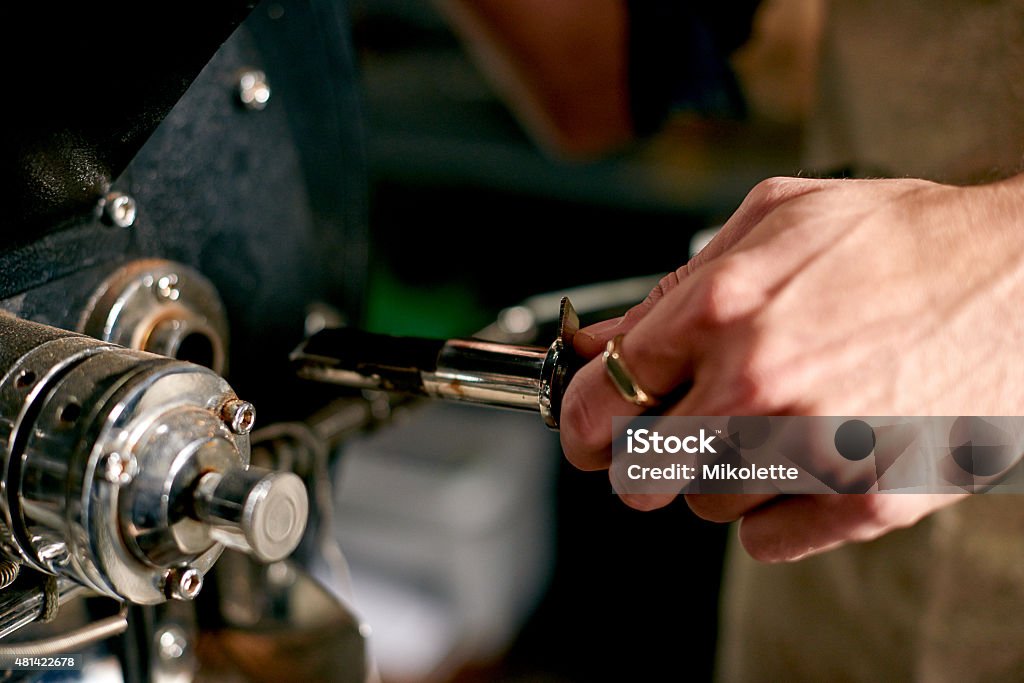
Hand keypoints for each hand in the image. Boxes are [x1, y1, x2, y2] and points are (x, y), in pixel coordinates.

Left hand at [559, 174, 1023, 560]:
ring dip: (720, 473)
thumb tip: (595, 343)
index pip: (599, 397)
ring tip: (773, 421)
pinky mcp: (866, 500)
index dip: (581, 417)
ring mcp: (814, 450)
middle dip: (641, 456)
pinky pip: (766, 541)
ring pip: (704, 507)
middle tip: (669, 432)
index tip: (585, 426)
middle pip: (638, 474)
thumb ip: (670, 291)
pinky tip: (804, 457)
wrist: (1022, 276)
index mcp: (723, 307)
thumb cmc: (898, 241)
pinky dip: (772, 509)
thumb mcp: (771, 222)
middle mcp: (759, 384)